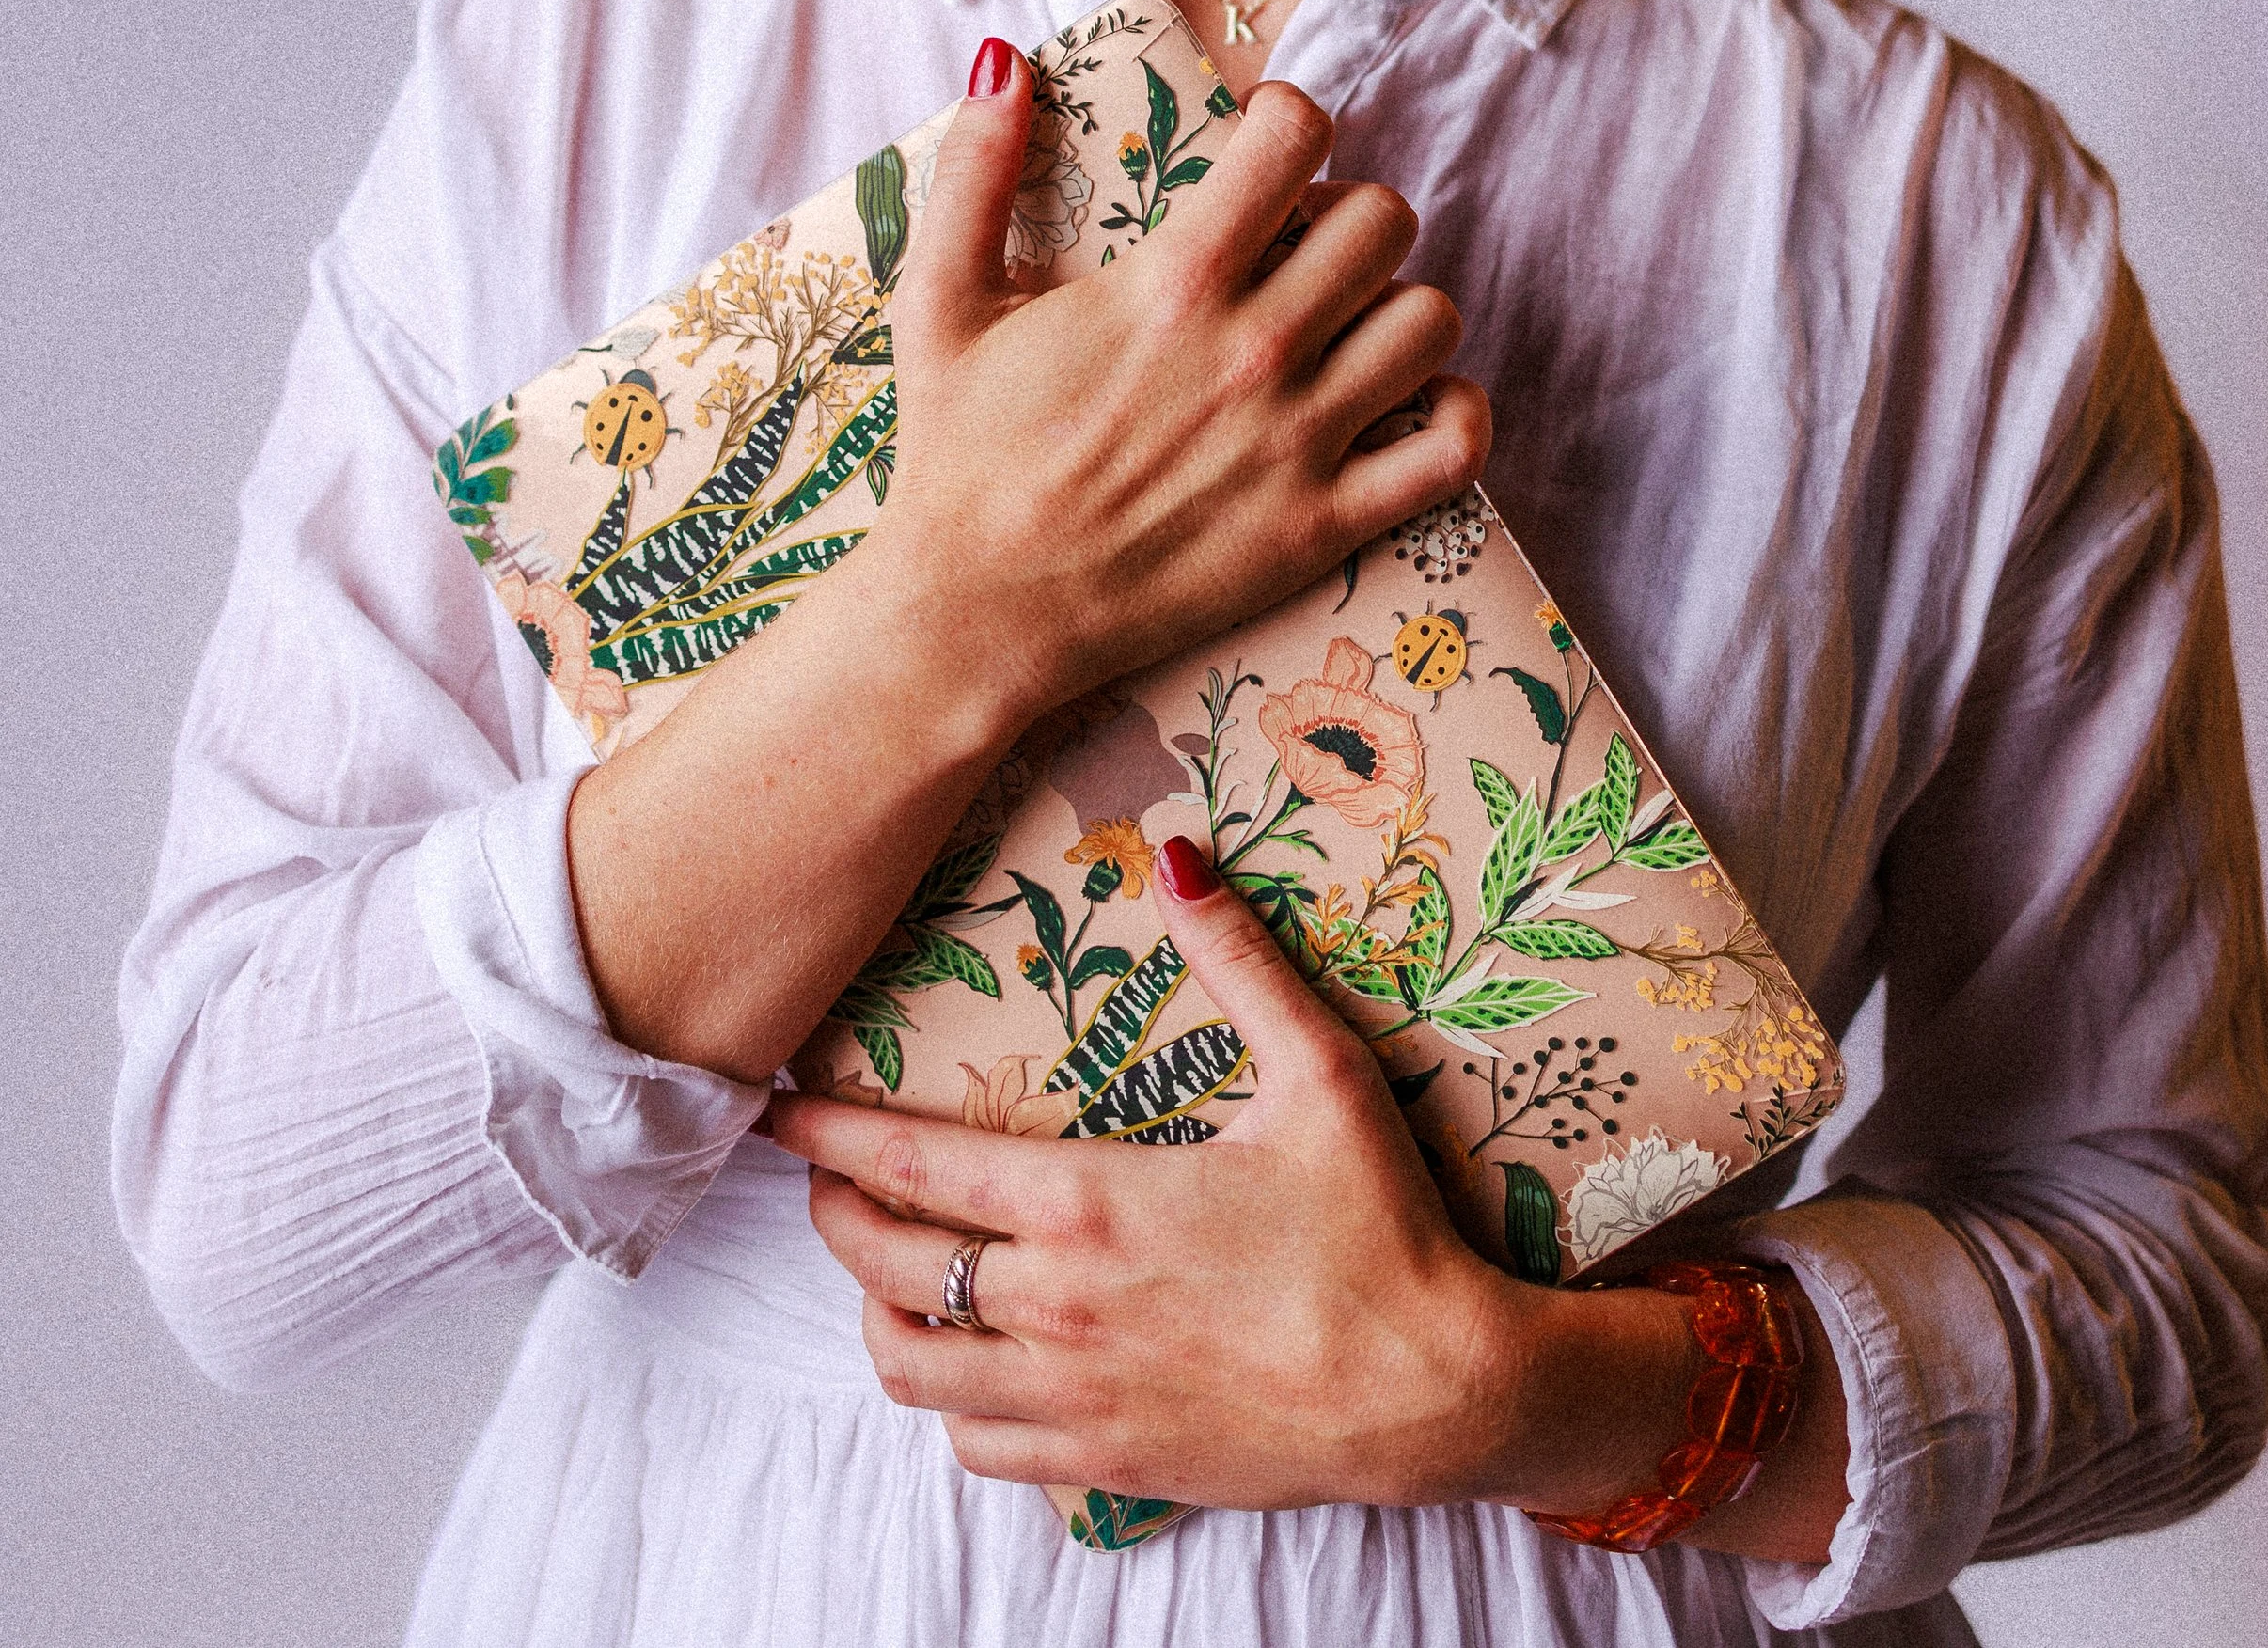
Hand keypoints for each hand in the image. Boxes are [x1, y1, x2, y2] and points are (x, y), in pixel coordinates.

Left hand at [777, 834, 1699, 1516]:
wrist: (1438, 1392)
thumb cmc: (1382, 1228)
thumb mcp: (1321, 1071)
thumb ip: (1240, 958)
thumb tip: (1182, 851)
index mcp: (1090, 1206)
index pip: (908, 1166)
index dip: (826, 1134)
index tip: (779, 1108)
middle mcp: (1059, 1309)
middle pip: (884, 1267)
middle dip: (833, 1215)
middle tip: (826, 1178)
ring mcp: (1078, 1399)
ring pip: (912, 1369)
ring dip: (881, 1314)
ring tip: (889, 1268)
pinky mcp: (1110, 1465)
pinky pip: (977, 1446)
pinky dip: (949, 1402)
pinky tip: (970, 1362)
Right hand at [875, 44, 1489, 724]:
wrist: (974, 614)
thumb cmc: (955, 458)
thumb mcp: (938, 302)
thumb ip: (971, 172)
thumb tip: (999, 59)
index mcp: (1171, 283)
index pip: (1296, 139)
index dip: (1288, 122)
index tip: (1260, 149)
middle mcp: (1254, 350)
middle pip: (1382, 220)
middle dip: (1345, 215)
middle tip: (1298, 248)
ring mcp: (1299, 441)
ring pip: (1430, 320)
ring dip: (1396, 306)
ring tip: (1343, 325)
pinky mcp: (1323, 525)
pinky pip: (1453, 447)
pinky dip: (1452, 414)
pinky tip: (1405, 403)